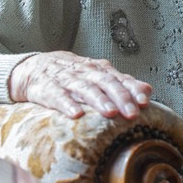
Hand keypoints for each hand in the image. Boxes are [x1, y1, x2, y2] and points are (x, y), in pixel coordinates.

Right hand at [9, 51, 152, 119]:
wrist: (34, 68)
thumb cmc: (73, 75)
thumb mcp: (97, 76)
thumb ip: (122, 83)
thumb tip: (148, 90)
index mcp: (99, 70)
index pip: (120, 78)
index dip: (132, 89)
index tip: (145, 102)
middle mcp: (85, 72)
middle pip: (106, 83)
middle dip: (121, 98)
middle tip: (132, 113)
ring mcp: (66, 80)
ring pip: (85, 89)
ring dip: (99, 101)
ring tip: (110, 113)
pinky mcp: (47, 89)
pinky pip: (58, 96)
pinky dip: (67, 104)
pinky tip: (76, 114)